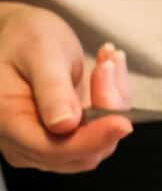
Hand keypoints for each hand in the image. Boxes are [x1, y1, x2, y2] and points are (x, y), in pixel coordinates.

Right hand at [0, 4, 131, 172]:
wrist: (23, 38)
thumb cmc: (23, 37)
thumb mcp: (38, 50)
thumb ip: (51, 87)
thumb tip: (65, 124)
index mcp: (7, 122)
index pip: (53, 149)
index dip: (91, 140)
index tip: (122, 123)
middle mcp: (25, 144)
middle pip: (80, 152)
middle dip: (106, 113)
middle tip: (109, 66)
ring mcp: (46, 148)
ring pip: (96, 147)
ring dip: (113, 108)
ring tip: (108, 62)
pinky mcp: (66, 144)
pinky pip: (98, 138)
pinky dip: (111, 109)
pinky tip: (109, 75)